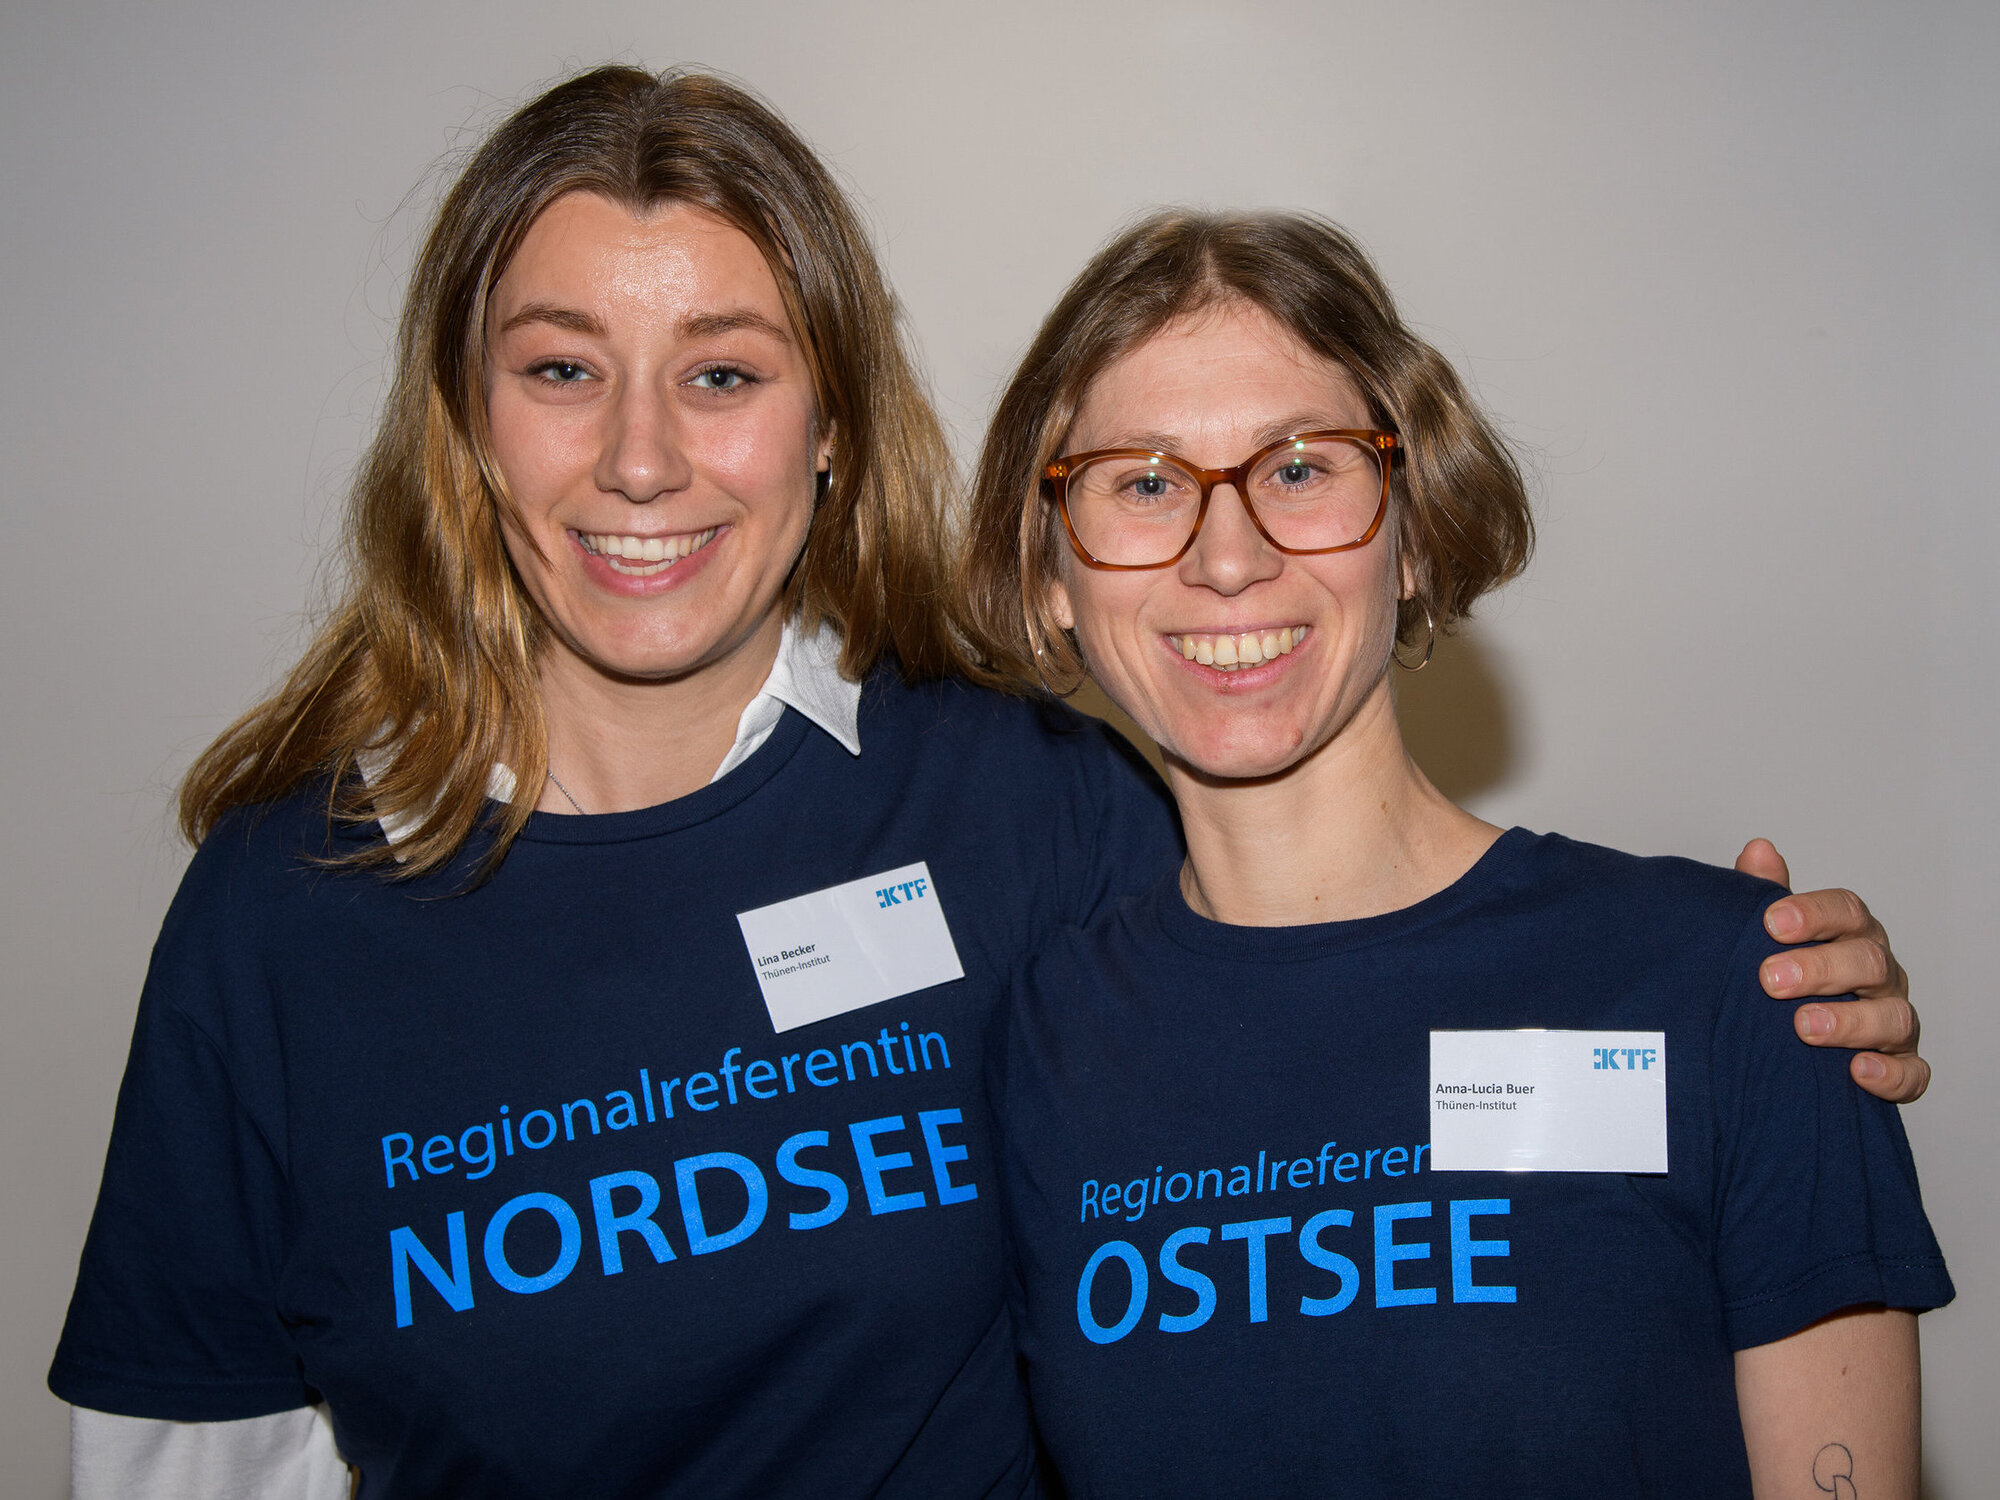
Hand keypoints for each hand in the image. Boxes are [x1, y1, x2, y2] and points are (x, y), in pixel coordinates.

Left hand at [1735, 839, 1927, 1103]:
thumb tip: (1758, 849)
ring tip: (1804, 1027)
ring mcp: (1891, 1020)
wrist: (1784, 1036)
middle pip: (1868, 961)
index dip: (1813, 913)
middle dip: (1820, 968)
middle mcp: (1878, 973)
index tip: (1771, 922)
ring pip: (1894, 1017)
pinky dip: (1891, 1074)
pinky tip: (1856, 1071)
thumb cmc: (1782, 973)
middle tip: (1770, 979)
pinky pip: (1912, 1073)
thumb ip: (1763, 895)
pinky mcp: (1899, 1066)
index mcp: (1849, 934)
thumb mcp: (1766, 936)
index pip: (1846, 911)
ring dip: (1849, 1022)